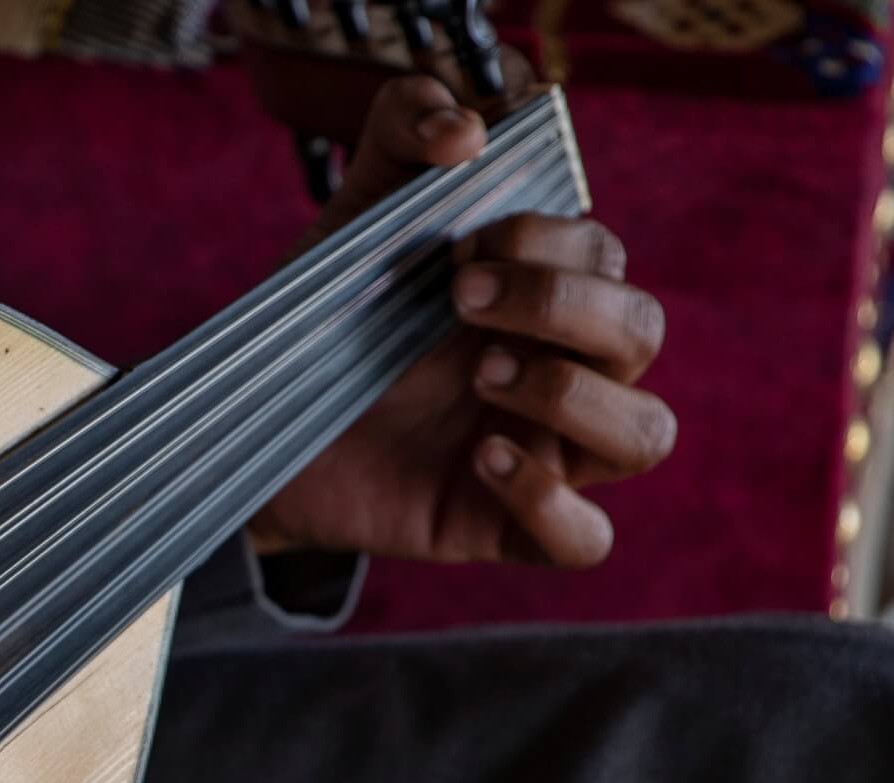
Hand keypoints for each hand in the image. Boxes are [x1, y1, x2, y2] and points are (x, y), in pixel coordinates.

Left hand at [249, 76, 675, 568]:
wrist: (253, 426)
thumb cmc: (327, 321)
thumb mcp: (356, 213)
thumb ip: (403, 130)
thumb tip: (463, 127)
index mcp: (545, 298)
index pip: (607, 259)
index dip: (550, 246)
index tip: (460, 248)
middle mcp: (563, 373)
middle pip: (643, 332)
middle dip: (561, 307)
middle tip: (458, 302)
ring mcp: (542, 454)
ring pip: (646, 435)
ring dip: (577, 397)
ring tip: (481, 378)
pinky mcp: (503, 527)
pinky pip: (584, 539)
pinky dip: (551, 503)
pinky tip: (484, 461)